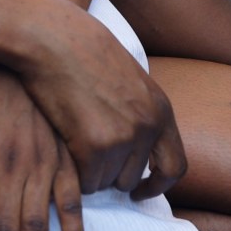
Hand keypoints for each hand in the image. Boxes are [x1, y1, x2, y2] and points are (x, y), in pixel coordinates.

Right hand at [13, 0, 186, 197]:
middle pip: (131, 178)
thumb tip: (140, 147)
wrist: (55, 38)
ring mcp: (123, 137)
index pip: (175, 167)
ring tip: (73, 145)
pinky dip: (75, 173)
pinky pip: (87, 180)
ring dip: (89, 172)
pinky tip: (65, 150)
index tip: (139, 191)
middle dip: (109, 174)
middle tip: (89, 159)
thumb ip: (140, 112)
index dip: (158, 186)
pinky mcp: (94, 145)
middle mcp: (148, 127)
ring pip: (106, 182)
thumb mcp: (129, 80)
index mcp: (161, 110)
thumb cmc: (84, 53)